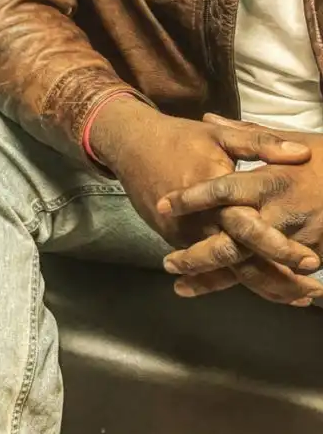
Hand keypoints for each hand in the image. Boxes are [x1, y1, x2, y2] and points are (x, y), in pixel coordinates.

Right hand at [89, 99, 318, 304]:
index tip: (311, 261)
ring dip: (260, 286)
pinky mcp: (174, 237)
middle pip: (240, 261)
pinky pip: (207, 264)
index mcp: (215, 192)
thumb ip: (261, 142)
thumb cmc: (178, 138)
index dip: (280, 246)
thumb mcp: (219, 135)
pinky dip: (233, 278)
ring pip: (224, 270)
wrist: (129, 145)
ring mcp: (183, 232)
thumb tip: (301, 152)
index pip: (250, 227)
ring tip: (295, 298)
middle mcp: (198, 219)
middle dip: (277, 280)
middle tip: (311, 293)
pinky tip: (259, 286)